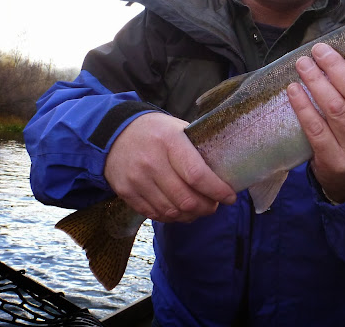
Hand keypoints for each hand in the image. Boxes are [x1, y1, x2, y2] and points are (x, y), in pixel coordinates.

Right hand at [104, 112, 236, 222]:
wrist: (114, 133)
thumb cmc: (156, 131)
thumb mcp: (178, 128)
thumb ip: (198, 149)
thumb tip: (224, 173)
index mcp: (170, 141)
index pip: (197, 175)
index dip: (217, 191)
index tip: (230, 197)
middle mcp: (151, 161)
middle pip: (186, 199)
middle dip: (207, 207)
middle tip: (214, 204)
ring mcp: (136, 179)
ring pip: (172, 211)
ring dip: (191, 215)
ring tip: (199, 208)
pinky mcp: (126, 192)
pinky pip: (155, 214)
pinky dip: (172, 217)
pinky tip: (179, 210)